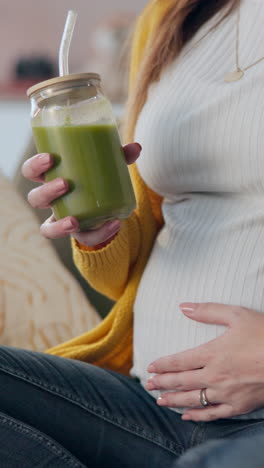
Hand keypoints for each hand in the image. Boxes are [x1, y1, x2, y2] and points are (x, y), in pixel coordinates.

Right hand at [22, 143, 140, 245]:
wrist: (108, 206)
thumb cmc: (99, 178)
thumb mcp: (108, 165)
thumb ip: (120, 156)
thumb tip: (136, 147)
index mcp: (52, 178)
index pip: (31, 172)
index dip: (35, 166)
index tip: (50, 157)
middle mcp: (52, 201)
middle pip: (35, 199)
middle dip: (47, 192)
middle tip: (65, 183)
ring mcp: (62, 220)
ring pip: (47, 228)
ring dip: (58, 226)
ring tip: (74, 220)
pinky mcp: (81, 234)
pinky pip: (85, 239)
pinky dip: (100, 234)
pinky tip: (114, 224)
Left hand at [146, 303, 263, 421]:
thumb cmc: (263, 334)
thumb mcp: (236, 315)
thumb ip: (208, 311)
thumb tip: (183, 306)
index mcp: (212, 353)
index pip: (179, 361)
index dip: (163, 365)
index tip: (150, 367)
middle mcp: (215, 376)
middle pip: (181, 382)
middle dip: (162, 383)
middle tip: (148, 385)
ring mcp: (226, 394)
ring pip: (193, 400)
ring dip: (174, 400)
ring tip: (160, 401)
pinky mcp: (238, 406)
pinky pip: (213, 415)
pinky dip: (197, 417)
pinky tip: (187, 416)